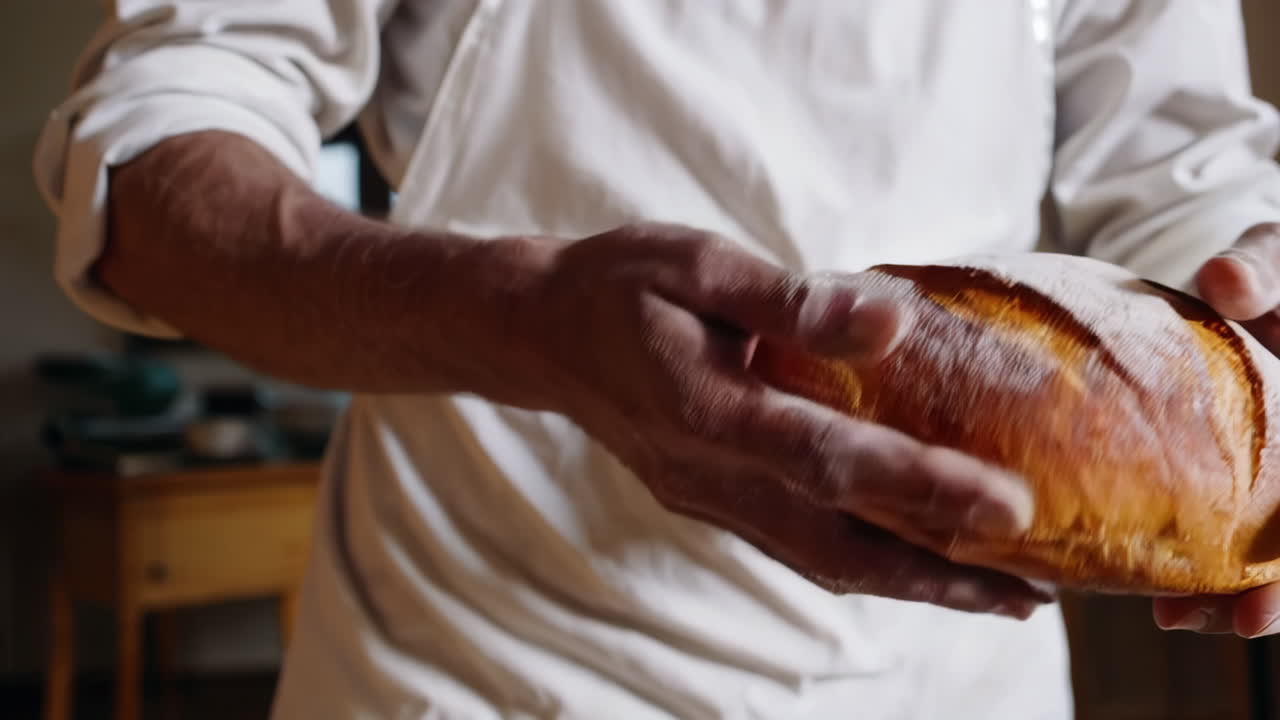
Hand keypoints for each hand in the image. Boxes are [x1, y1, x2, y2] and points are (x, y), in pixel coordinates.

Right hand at [505, 222, 1048, 616]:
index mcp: (709, 410)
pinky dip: (863, 563)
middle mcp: (711, 474)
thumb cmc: (618, 284)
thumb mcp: (698, 265)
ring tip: (995, 593)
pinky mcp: (706, 500)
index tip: (1012, 510)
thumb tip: (894, 320)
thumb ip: (792, 300)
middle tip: (1033, 591)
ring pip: (821, 561)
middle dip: (939, 575)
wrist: (539, 332)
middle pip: (838, 546)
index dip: (923, 488)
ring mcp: (706, 498)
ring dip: (911, 584)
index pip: (832, 462)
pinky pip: (796, 547)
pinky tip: (909, 560)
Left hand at [1156, 222, 1279, 637]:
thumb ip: (1263, 268)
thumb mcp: (1279, 258)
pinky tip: (1150, 587)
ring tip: (1177, 618)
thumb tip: (1222, 278)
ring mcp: (1275, 485)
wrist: (1244, 284)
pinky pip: (1221, 538)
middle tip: (1225, 622)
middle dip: (1279, 592)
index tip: (1265, 596)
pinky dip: (1195, 566)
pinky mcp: (1233, 490)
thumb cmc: (1270, 270)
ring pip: (1273, 557)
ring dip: (1233, 594)